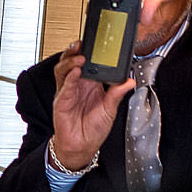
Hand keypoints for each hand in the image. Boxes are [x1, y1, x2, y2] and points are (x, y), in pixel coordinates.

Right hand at [48, 47, 135, 172]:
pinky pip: (64, 86)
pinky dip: (69, 78)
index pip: (89, 63)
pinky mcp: (61, 100)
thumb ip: (117, 93)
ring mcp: (68, 91)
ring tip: (80, 58)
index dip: (90, 53)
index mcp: (90, 84)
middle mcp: (78, 85)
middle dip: (75, 51)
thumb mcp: (110, 109)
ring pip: (64, 70)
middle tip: (83, 44)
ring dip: (70, 61)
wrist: (82, 146)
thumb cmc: (94, 129)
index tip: (97, 45)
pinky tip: (75, 73)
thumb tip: (129, 80)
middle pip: (72, 62)